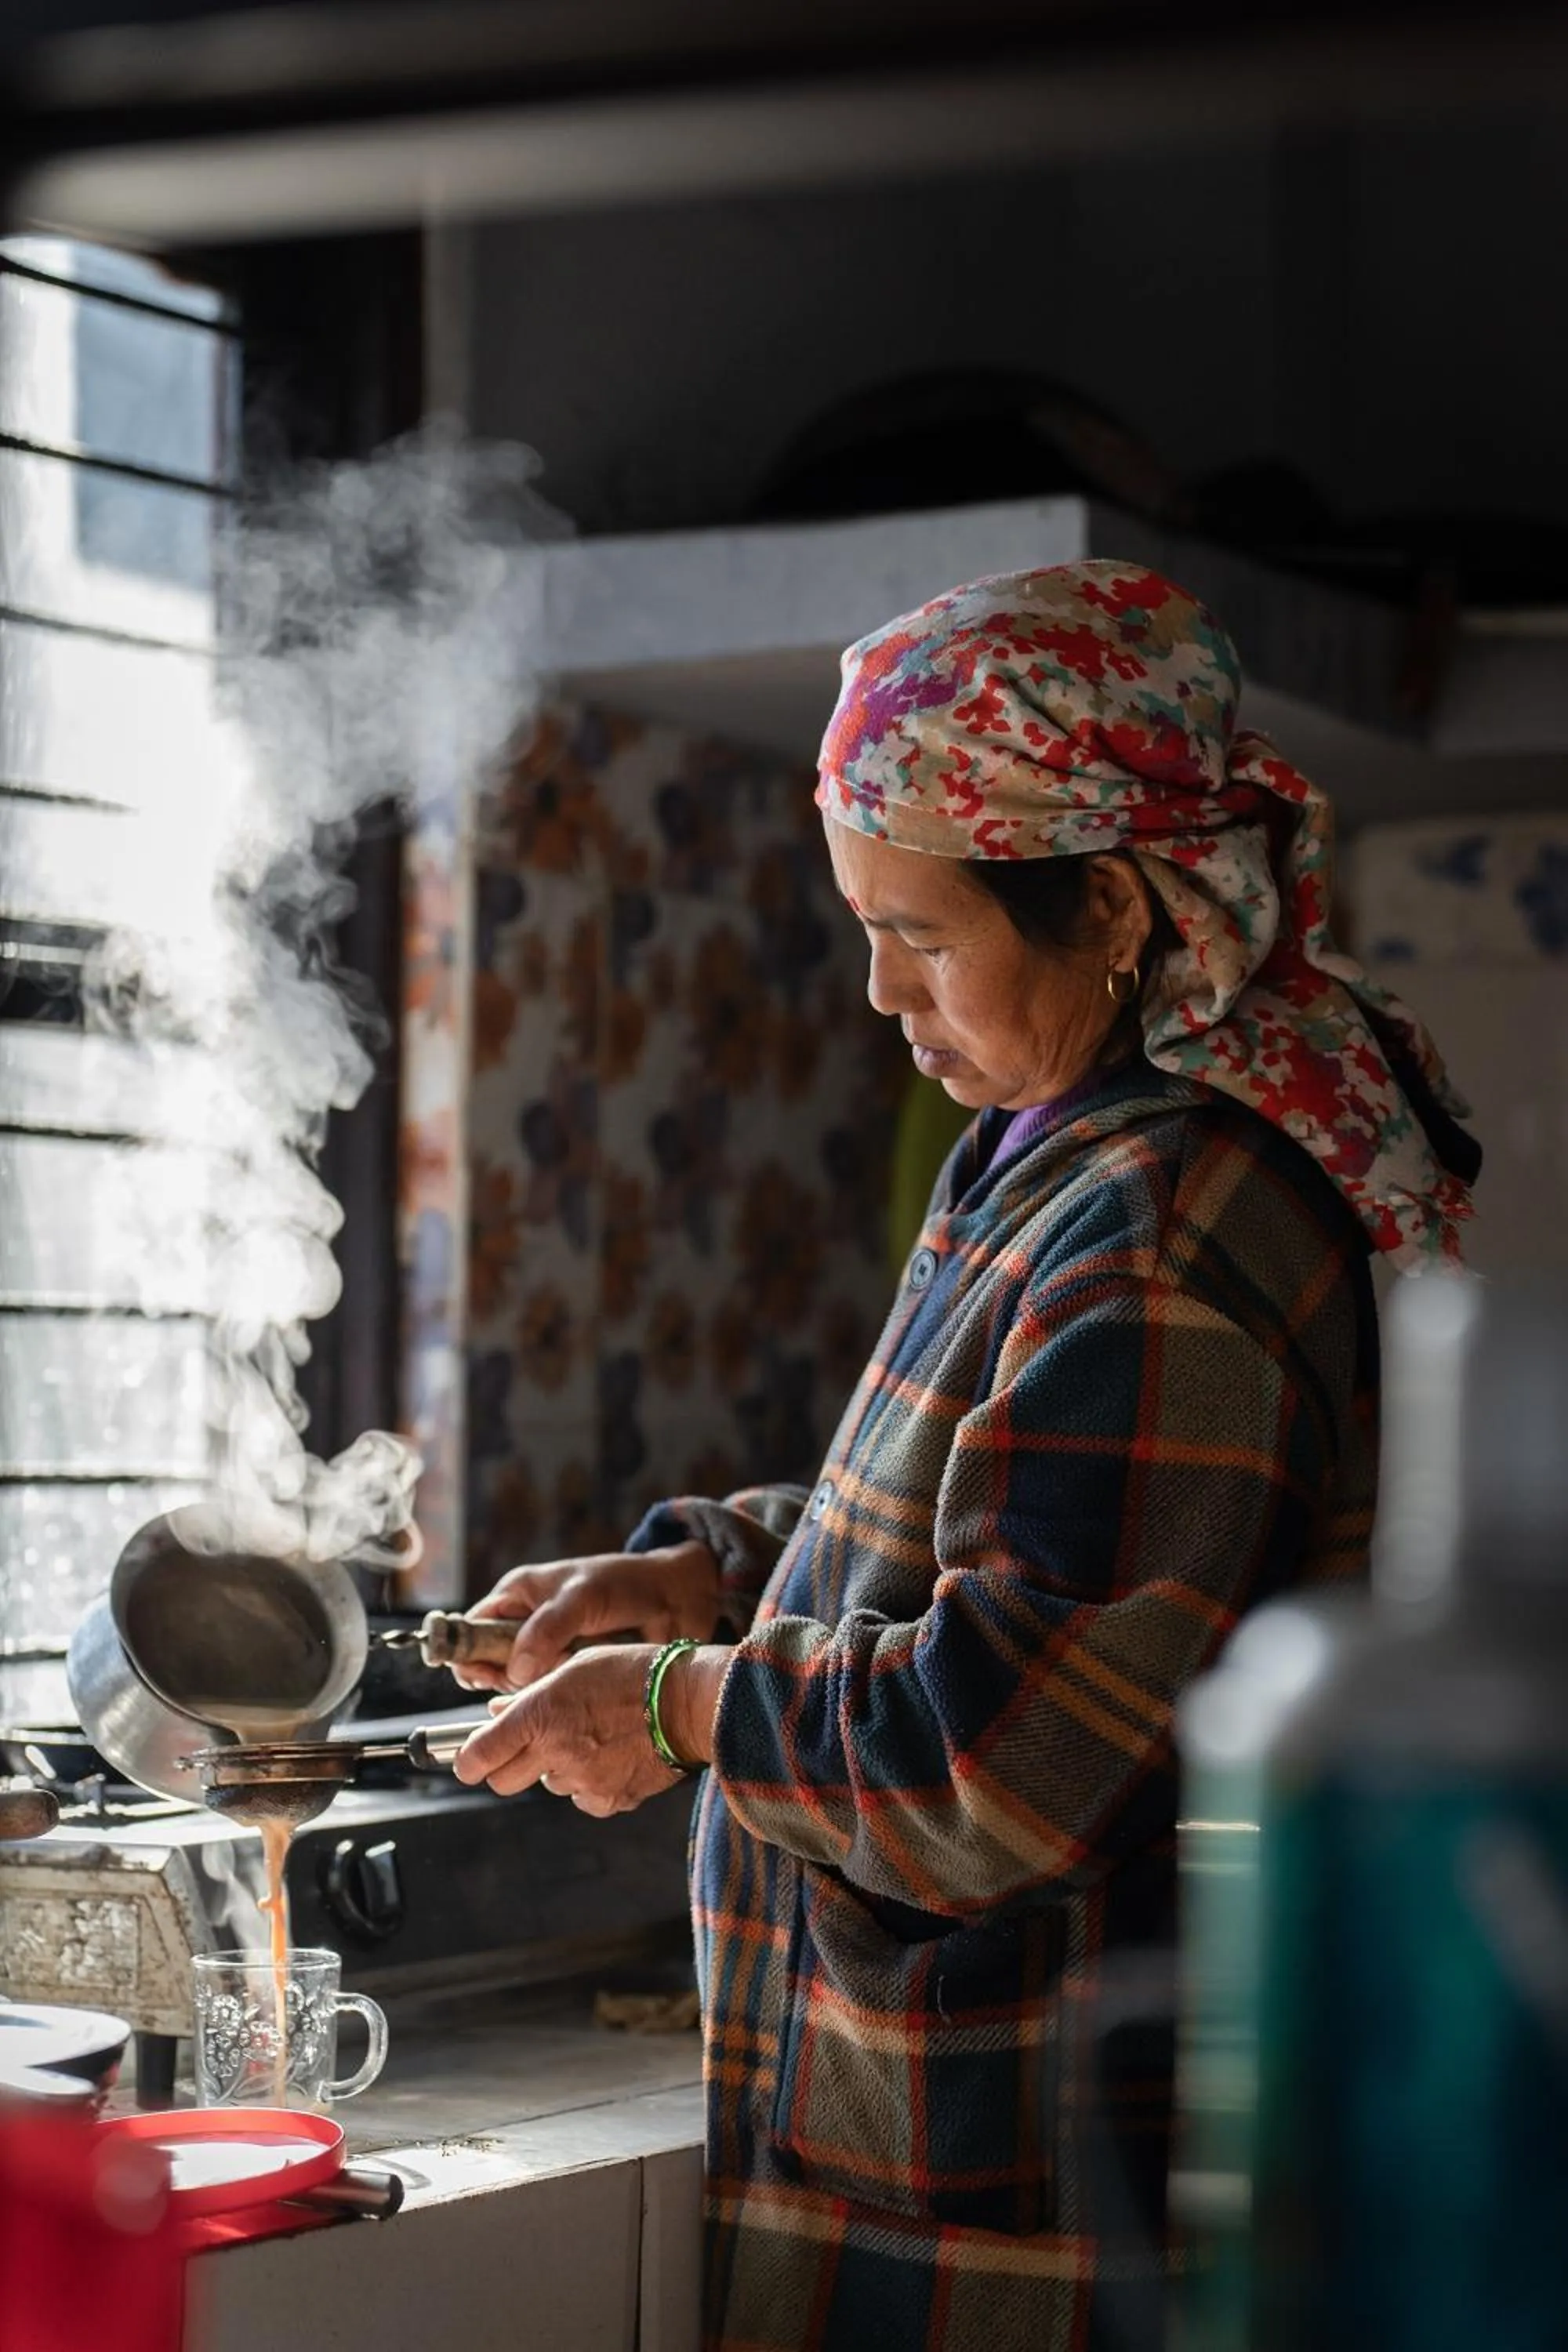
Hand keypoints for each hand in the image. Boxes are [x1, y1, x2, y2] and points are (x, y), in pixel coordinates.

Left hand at [452, 1642, 731, 1814]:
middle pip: (503, 1782)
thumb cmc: (635, 1672)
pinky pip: (582, 1799)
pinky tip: (611, 1755)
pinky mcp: (609, 1800)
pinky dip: (589, 1783)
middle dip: (507, 1765)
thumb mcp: (575, 1666)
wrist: (692, 1702)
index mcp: (541, 1712)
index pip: (480, 1755)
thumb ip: (532, 1694)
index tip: (471, 1759)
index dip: (469, 1761)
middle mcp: (555, 1751)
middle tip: (529, 1745)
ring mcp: (582, 1780)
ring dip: (557, 1767)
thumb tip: (497, 1713)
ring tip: (591, 1736)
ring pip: (548, 1785)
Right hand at [455, 1541, 721, 1692]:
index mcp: (518, 1596)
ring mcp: (548, 1652)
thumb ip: (547, 1629)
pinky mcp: (570, 1675)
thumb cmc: (625, 1584)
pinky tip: (567, 1701)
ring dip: (530, 1693)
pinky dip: (553, 1700)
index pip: (473, 1627)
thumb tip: (515, 1672)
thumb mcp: (583, 1597)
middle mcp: (527, 1625)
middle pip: (491, 1663)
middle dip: (500, 1680)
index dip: (468, 1652)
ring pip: (519, 1685)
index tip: (477, 1676)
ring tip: (552, 1688)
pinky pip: (548, 1695)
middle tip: (515, 1691)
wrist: (675, 1600)